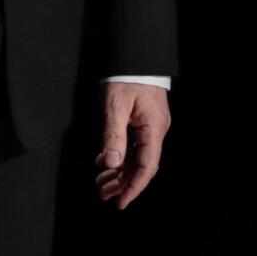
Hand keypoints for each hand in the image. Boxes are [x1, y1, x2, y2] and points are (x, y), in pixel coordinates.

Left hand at [94, 81, 170, 210]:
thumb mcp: (115, 106)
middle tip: (102, 195)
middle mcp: (155, 129)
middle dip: (122, 182)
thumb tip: (110, 164)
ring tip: (101, 183)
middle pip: (140, 164)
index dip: (133, 187)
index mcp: (153, 128)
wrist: (135, 53)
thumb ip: (113, 136)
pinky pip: (133, 145)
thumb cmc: (127, 75)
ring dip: (118, 171)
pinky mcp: (143, 120)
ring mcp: (150, 125)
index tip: (121, 202)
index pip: (146, 166)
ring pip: (136, 156)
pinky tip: (103, 162)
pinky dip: (119, 155)